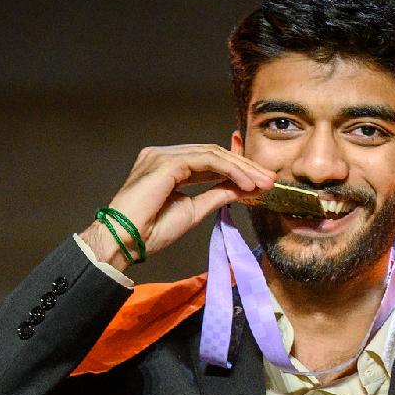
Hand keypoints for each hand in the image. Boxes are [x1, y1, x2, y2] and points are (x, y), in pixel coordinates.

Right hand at [83, 145, 274, 270]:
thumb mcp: (194, 211)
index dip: (237, 170)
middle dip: (245, 167)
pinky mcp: (166, 162)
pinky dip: (230, 170)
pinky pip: (206, 161)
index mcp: (168, 165)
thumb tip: (241, 188)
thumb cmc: (151, 231)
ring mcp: (163, 155)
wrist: (125, 241)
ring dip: (242, 168)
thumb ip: (216, 195)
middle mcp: (164, 155)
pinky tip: (246, 183)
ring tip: (262, 183)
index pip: (210, 161)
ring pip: (212, 154)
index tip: (261, 183)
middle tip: (270, 180)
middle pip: (214, 154)